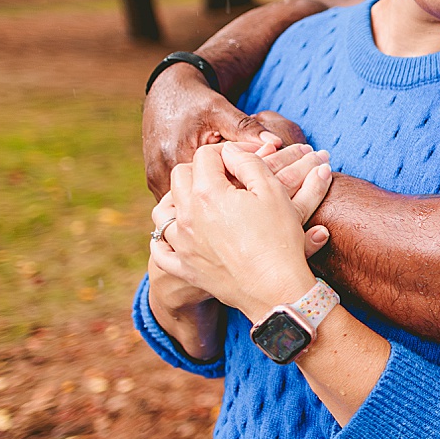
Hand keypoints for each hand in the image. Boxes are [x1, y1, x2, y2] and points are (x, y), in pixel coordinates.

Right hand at [142, 66, 307, 198]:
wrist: (168, 93)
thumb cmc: (197, 101)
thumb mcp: (222, 112)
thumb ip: (247, 129)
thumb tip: (276, 142)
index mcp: (177, 156)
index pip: (213, 186)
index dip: (238, 189)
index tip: (258, 189)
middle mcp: (161, 172)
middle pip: (198, 198)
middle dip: (224, 200)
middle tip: (250, 199)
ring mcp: (154, 179)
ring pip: (187, 202)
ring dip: (208, 201)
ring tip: (235, 199)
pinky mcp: (153, 181)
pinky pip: (178, 198)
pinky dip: (197, 197)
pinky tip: (217, 194)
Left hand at [153, 143, 332, 319]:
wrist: (275, 288)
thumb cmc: (279, 239)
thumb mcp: (273, 192)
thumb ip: (249, 163)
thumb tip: (231, 152)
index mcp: (208, 193)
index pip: (207, 156)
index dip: (229, 151)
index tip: (247, 157)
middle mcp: (187, 215)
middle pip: (180, 176)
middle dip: (201, 169)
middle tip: (226, 175)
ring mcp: (182, 243)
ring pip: (163, 211)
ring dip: (177, 199)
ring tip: (197, 200)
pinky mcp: (184, 267)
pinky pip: (160, 251)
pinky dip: (163, 240)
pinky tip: (174, 234)